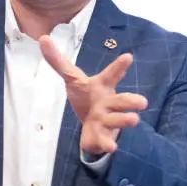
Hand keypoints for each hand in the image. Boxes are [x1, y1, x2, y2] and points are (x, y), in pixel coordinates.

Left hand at [39, 35, 147, 155]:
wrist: (94, 124)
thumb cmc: (87, 97)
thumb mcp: (72, 78)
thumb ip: (58, 61)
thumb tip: (43, 38)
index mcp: (101, 86)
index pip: (111, 74)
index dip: (119, 66)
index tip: (128, 56)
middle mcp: (108, 103)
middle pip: (121, 100)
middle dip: (131, 100)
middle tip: (143, 101)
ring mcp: (107, 120)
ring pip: (118, 119)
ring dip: (125, 120)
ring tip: (134, 120)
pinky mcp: (101, 135)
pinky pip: (105, 140)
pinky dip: (107, 144)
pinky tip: (111, 147)